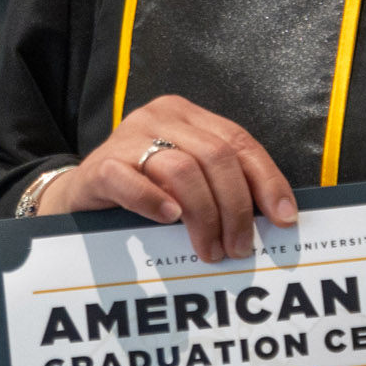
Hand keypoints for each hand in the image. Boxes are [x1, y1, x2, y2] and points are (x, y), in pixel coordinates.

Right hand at [37, 95, 295, 260]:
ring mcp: (128, 137)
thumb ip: (223, 184)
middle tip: (240, 248)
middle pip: (216, 157)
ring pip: (182, 169)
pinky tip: (169, 220)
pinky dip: (154, 201)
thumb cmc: (146, 189)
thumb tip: (275, 217)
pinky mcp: (101, 165)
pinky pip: (131, 180)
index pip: (240, 142)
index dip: (267, 180)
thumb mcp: (190, 180)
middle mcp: (161, 116)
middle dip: (236, 207)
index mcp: (190, 115)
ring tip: (210, 249)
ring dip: (204, 215)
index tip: (284, 219)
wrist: (81, 193)